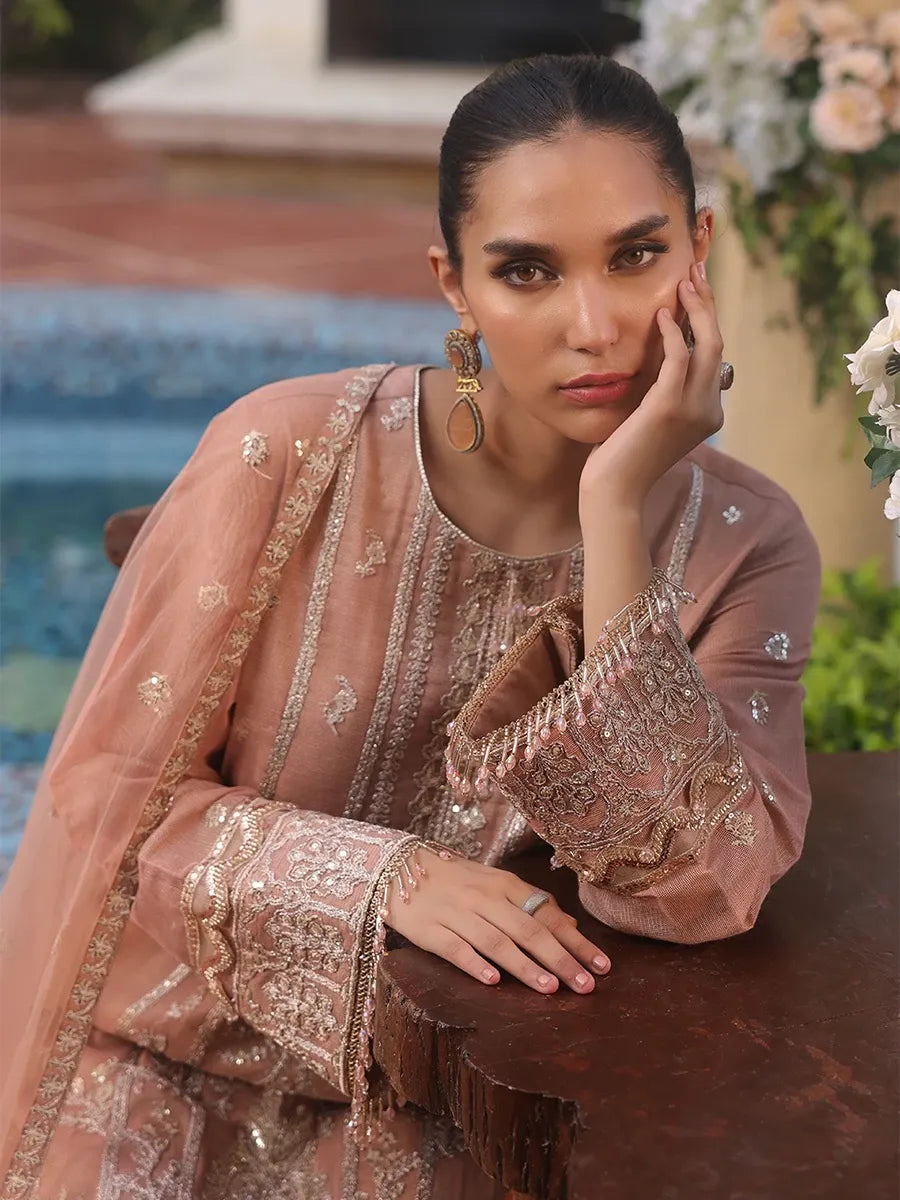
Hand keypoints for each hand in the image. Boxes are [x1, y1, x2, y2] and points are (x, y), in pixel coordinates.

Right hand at [384, 848, 610, 993]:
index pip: (548, 915)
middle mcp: (484, 898)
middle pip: (528, 930)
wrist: (399, 869)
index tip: (603, 966)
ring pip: (497, 941)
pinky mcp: (430, 931)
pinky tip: (494, 981)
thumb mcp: (496, 885)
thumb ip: (531, 904)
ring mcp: (456, 913)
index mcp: (505, 885)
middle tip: (586, 986)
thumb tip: (570, 926)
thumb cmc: (457, 881)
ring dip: (526, 966)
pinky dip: (475, 964)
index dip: (576, 941)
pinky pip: (456, 948)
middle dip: (561, 959)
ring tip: (551, 989)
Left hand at [579, 261, 724, 509]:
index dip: (707, 320)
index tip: (695, 291)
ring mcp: (693, 410)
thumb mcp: (649, 417)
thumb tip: (662, 355)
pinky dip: (675, 332)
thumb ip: (661, 389)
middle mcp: (709, 410)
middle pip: (717, 344)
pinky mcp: (669, 407)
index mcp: (708, 413)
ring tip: (683, 281)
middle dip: (708, 305)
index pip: (713, 356)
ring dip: (696, 309)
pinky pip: (680, 359)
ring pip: (708, 345)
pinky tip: (662, 315)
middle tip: (696, 272)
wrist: (614, 491)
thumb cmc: (623, 457)